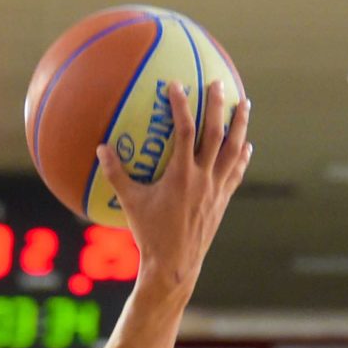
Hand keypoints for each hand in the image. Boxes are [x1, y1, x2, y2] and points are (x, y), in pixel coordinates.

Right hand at [97, 81, 250, 294]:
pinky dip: (242, 155)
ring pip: (233, 149)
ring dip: (240, 125)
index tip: (177, 86)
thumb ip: (115, 174)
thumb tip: (101, 149)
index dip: (181, 106)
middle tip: (218, 84)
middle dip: (218, 106)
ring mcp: (217, 188)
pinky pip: (236, 171)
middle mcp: (204, 178)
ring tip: (244, 104)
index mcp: (181, 175)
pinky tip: (246, 145)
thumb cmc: (149, 233)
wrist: (175, 263)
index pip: (184, 131)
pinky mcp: (223, 199)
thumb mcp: (129, 203)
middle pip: (216, 134)